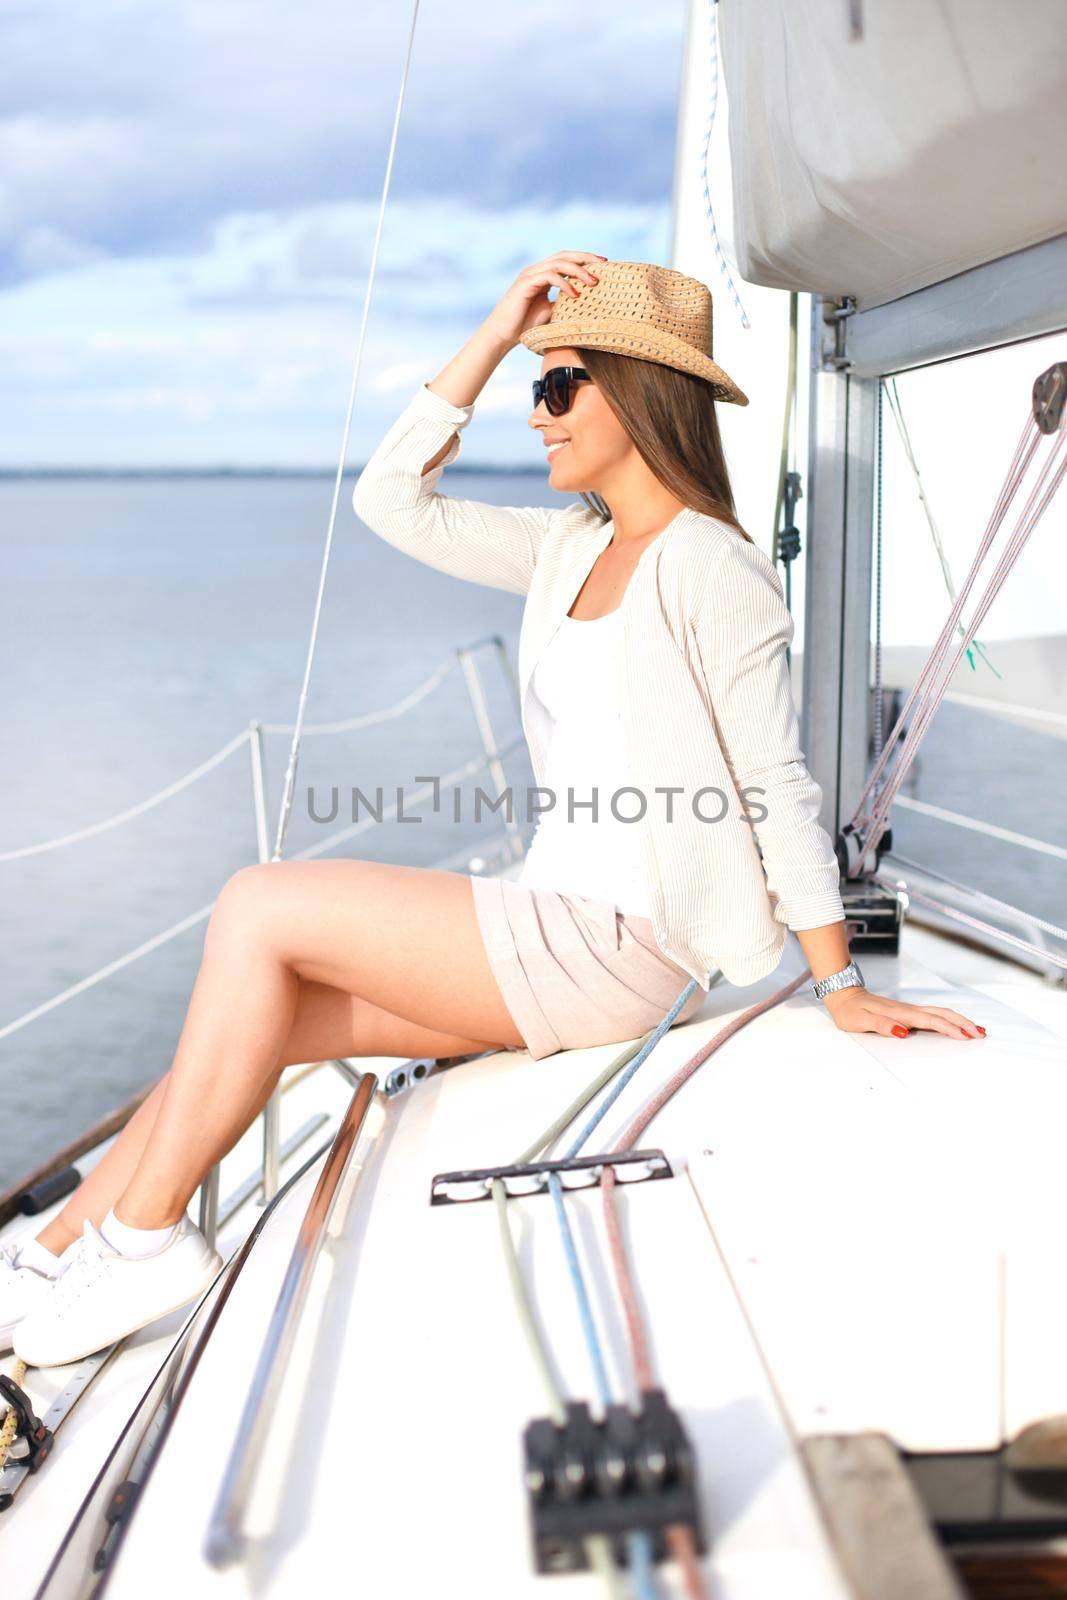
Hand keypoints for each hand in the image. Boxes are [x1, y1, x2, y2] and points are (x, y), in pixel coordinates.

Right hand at [482, 251, 608, 347]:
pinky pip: (550, 276)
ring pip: (559, 263)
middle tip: (604, 263)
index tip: (603, 264)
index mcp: (543, 274)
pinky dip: (565, 283)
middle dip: (586, 258)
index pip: (566, 260)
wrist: (503, 335)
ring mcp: (530, 275)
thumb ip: (564, 303)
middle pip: (565, 255)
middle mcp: (536, 270)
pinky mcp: (526, 283)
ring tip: (593, 282)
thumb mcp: (552, 312)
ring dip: (579, 271)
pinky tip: (576, 294)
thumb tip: (586, 303)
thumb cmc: (526, 326)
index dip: (584, 259)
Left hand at [821, 986, 986, 1040]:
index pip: (931, 1021)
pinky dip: (947, 1019)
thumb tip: (904, 1032)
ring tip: (976, 1029)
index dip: (950, 1028)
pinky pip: (932, 1015)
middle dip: (963, 1023)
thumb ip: (882, 1026)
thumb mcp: (861, 1021)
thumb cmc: (850, 1011)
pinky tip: (952, 1024)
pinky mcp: (906, 1012)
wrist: (843, 995)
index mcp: (901, 1014)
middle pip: (942, 1014)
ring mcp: (908, 1010)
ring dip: (959, 1021)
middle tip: (982, 1034)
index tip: (966, 1037)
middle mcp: (908, 1010)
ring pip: (939, 1013)